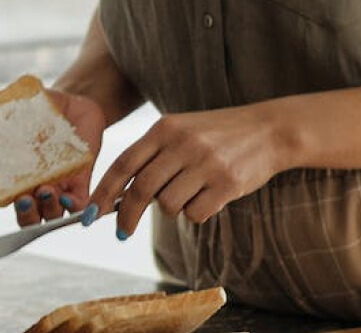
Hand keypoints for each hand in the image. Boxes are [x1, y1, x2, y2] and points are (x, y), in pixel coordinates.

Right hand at [0, 88, 108, 225]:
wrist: (73, 105)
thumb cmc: (35, 112)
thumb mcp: (8, 106)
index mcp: (8, 178)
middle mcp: (30, 189)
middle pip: (23, 218)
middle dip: (23, 215)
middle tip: (21, 200)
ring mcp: (55, 189)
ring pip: (49, 215)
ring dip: (46, 209)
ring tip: (45, 190)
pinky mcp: (79, 184)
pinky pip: (78, 205)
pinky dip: (73, 206)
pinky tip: (67, 195)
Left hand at [83, 104, 293, 238]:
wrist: (268, 130)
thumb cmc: (216, 135)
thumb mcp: (180, 131)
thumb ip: (152, 156)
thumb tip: (118, 196)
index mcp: (165, 128)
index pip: (123, 164)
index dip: (103, 192)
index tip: (91, 216)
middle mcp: (183, 144)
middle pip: (141, 189)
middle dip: (126, 217)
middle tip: (122, 232)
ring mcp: (206, 163)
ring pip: (168, 205)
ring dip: (172, 209)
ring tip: (190, 194)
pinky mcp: (227, 184)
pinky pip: (195, 213)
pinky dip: (196, 213)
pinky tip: (209, 197)